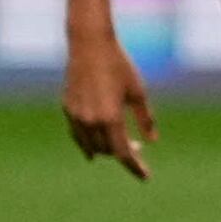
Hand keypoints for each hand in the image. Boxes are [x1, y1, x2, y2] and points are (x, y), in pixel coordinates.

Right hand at [60, 26, 156, 179]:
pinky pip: (78, 134)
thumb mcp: (138, 92)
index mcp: (111, 117)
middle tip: (138, 148)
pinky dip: (88, 142)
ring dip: (106, 149)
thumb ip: (145, 119)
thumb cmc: (119, 65)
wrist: (89, 44)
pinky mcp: (68, 108)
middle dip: (123, 153)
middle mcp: (91, 121)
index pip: (123, 153)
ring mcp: (76, 116)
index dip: (135, 167)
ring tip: (120, 144)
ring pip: (91, 146)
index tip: (145, 177)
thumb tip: (152, 141)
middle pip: (108, 151)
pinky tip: (95, 145)